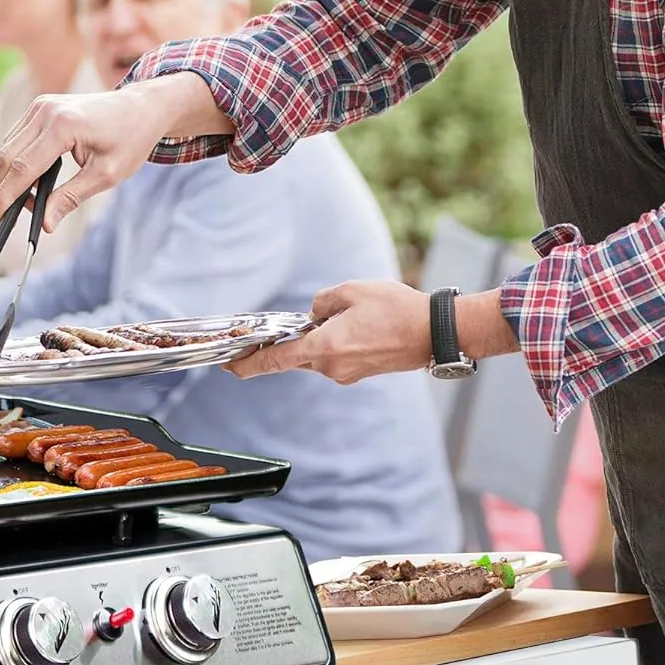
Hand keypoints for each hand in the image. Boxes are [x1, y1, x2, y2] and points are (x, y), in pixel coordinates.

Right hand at [0, 77, 197, 233]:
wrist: (142, 107)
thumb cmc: (130, 139)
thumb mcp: (106, 175)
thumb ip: (72, 198)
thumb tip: (45, 223)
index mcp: (63, 125)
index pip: (23, 167)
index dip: (5, 197)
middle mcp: (45, 111)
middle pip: (8, 156)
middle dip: (3, 189)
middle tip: (8, 217)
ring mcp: (41, 105)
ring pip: (9, 147)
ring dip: (10, 176)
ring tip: (29, 202)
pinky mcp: (40, 106)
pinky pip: (18, 138)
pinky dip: (18, 161)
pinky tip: (32, 182)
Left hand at [228, 280, 430, 383]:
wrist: (435, 333)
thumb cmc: (395, 309)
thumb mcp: (351, 291)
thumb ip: (322, 302)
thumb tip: (313, 314)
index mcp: (324, 347)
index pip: (276, 360)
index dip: (248, 364)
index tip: (229, 366)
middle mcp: (331, 366)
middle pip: (295, 355)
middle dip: (287, 340)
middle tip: (285, 325)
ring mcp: (346, 373)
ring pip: (316, 354)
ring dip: (317, 336)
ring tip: (345, 313)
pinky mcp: (359, 373)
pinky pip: (334, 356)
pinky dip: (332, 342)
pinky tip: (353, 324)